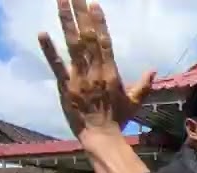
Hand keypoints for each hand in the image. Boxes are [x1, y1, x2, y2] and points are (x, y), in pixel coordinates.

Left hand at [38, 0, 155, 137]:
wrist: (101, 137)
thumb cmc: (118, 120)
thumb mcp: (134, 101)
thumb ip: (143, 84)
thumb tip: (154, 71)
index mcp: (111, 72)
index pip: (104, 41)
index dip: (99, 21)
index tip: (93, 4)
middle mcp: (95, 70)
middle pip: (88, 36)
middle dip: (81, 14)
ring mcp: (79, 77)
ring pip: (73, 45)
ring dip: (66, 22)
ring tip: (61, 1)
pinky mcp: (66, 87)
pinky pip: (57, 66)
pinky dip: (49, 50)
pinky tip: (42, 33)